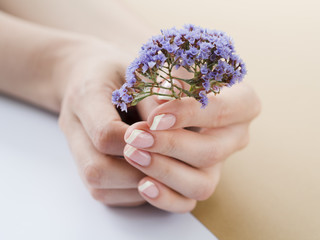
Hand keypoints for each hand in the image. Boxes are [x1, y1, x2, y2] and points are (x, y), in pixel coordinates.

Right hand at [57, 38, 157, 205]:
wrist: (89, 76)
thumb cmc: (119, 71)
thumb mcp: (140, 72)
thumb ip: (157, 100)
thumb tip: (178, 132)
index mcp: (84, 96)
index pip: (105, 132)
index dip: (138, 143)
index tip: (163, 139)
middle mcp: (73, 127)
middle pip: (96, 169)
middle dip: (138, 171)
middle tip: (168, 164)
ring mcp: (75, 149)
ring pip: (98, 186)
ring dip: (135, 185)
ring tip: (163, 171)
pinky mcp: (83, 164)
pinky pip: (103, 192)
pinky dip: (130, 191)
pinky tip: (149, 175)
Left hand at [123, 81, 260, 211]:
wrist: (172, 96)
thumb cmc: (176, 76)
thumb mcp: (177, 67)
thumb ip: (172, 81)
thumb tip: (161, 100)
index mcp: (242, 103)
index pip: (222, 110)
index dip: (188, 114)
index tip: (155, 116)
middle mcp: (235, 137)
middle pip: (210, 152)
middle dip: (170, 146)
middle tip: (136, 137)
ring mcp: (220, 164)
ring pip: (202, 184)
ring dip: (164, 171)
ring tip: (133, 154)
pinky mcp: (200, 182)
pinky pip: (187, 202)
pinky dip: (165, 198)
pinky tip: (142, 185)